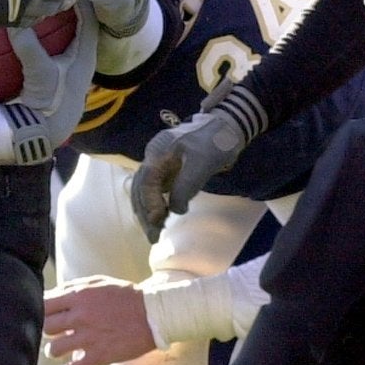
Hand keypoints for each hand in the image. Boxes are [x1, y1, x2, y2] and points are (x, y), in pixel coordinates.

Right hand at [2, 2, 99, 163]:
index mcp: (86, 56)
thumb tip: (14, 18)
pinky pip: (59, 47)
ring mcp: (70, 69)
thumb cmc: (49, 103)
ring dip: (63, 21)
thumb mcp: (39, 72)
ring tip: (48, 1)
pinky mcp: (58, 76)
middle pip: (82, 25)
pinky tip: (36, 28)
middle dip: (73, 6)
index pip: (90, 19)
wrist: (42, 134)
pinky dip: (51, 36)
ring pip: (71, 36)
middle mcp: (82, 60)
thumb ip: (28, 44)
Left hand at [43, 276, 154, 364]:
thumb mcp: (98, 283)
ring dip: (53, 351)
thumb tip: (51, 294)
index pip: (44, 304)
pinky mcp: (100, 356)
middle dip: (47, 330)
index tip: (45, 314)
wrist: (153, 314)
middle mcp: (80, 317)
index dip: (40, 310)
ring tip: (57, 350)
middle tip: (51, 333)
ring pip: (54, 349)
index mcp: (78, 296)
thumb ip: (74, 288)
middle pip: (46, 327)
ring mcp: (89, 338)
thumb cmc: (125, 296)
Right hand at [127, 84, 264, 240]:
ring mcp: (158, 163)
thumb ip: (186, 186)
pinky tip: (159, 220)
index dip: (149, 202)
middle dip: (144, 213)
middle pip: (139, 188)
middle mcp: (152, 157)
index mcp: (157, 151)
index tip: (159, 220)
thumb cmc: (215, 142)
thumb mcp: (203, 164)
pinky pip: (153, 190)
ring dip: (147, 212)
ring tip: (154, 233)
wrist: (225, 127)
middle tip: (153, 237)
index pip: (145, 181)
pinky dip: (154, 206)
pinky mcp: (166, 171)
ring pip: (143, 191)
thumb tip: (174, 210)